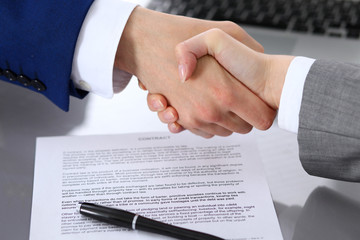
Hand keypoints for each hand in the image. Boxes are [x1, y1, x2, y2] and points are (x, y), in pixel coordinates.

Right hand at [116, 7, 274, 137]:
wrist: (144, 42)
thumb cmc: (182, 36)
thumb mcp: (228, 31)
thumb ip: (252, 46)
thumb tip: (258, 67)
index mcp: (228, 92)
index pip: (263, 119)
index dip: (264, 111)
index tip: (261, 103)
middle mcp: (212, 110)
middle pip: (244, 128)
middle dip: (244, 116)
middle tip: (240, 99)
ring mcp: (194, 117)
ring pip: (222, 132)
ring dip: (223, 120)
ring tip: (219, 99)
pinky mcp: (180, 119)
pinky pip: (202, 132)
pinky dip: (204, 123)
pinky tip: (202, 105)